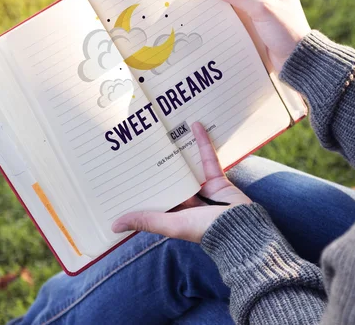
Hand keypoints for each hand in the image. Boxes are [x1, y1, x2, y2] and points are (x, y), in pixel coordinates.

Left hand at [111, 122, 251, 242]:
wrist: (241, 228)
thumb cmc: (204, 230)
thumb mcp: (171, 225)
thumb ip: (146, 220)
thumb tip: (113, 226)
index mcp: (174, 213)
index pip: (154, 196)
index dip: (142, 185)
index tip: (126, 170)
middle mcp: (187, 201)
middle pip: (170, 178)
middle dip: (158, 163)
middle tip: (142, 142)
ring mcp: (203, 189)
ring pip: (187, 166)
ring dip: (179, 150)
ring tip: (165, 131)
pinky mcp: (217, 178)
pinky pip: (207, 158)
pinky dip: (202, 142)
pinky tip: (195, 125)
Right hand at [206, 0, 310, 71]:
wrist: (296, 60)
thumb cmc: (285, 31)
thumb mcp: (260, 8)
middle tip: (205, 4)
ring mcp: (265, 14)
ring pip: (238, 8)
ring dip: (226, 13)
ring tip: (209, 17)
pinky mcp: (260, 29)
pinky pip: (241, 22)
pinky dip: (231, 24)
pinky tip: (220, 28)